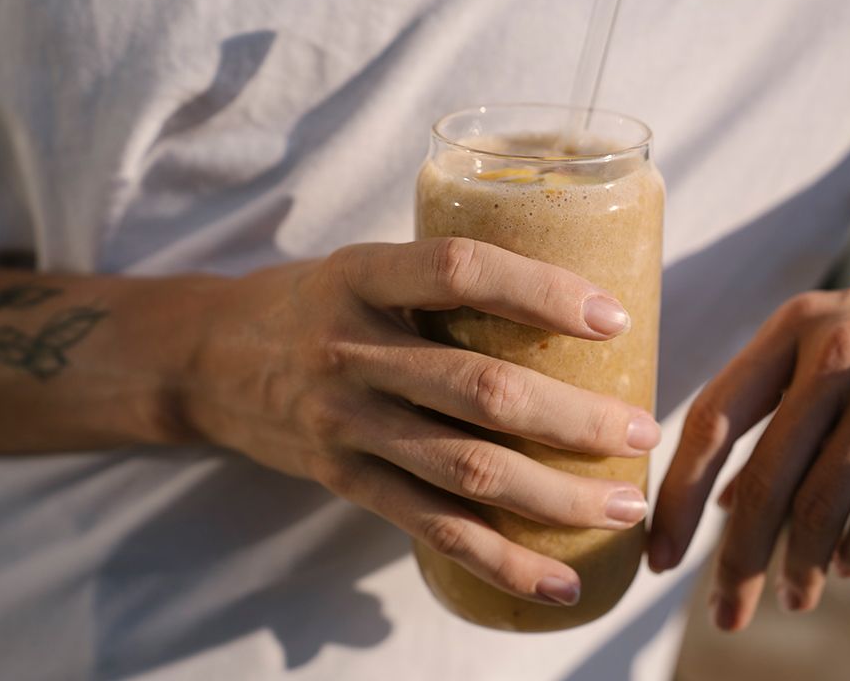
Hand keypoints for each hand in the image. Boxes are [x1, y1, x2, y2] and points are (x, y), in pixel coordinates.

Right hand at [176, 238, 659, 606]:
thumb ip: (443, 283)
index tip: (613, 319)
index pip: (458, 272)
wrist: (207, 360)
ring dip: (556, 495)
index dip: (540, 292)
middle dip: (574, 419)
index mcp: (362, 277)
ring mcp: (347, 424)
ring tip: (624, 505)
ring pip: (468, 469)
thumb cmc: (314, 302)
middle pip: (480, 390)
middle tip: (642, 431)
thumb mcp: (364, 267)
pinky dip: (501, 562)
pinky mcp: (347, 481)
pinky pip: (433, 529)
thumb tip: (567, 300)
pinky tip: (559, 582)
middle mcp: (351, 351)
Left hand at [647, 193, 849, 630]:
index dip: (677, 494)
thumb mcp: (837, 339)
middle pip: (761, 478)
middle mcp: (834, 350)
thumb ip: (779, 409)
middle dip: (736, 558)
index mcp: (793, 326)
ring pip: (822, 503)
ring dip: (802, 566)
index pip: (709, 419)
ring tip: (793, 599)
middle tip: (725, 612)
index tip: (660, 554)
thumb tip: (721, 502)